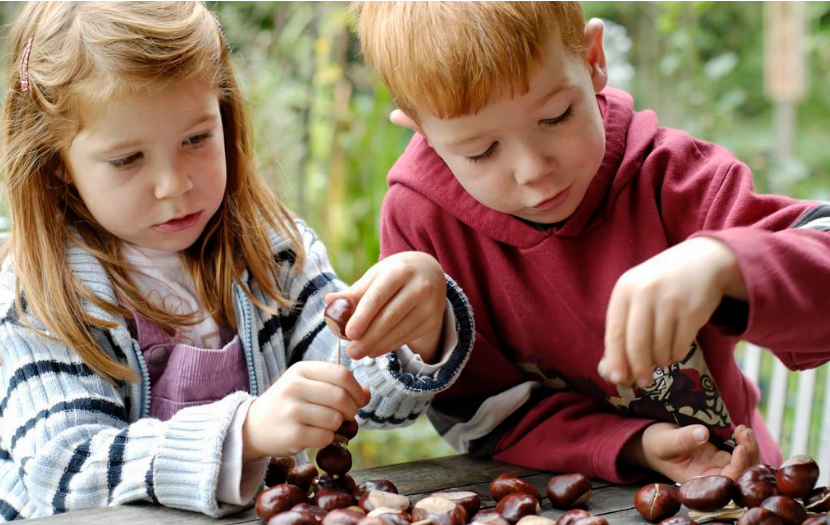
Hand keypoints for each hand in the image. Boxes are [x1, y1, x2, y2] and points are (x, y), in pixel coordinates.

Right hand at [241, 361, 368, 460]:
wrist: (253, 427)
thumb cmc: (288, 404)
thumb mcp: (308, 386)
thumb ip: (338, 386)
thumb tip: (368, 393)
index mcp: (301, 370)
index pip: (342, 375)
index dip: (356, 390)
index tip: (357, 400)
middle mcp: (295, 387)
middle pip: (342, 398)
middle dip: (351, 410)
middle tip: (346, 416)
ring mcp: (292, 411)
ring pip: (336, 419)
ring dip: (338, 426)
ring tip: (327, 426)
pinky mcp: (292, 434)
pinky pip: (326, 438)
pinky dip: (328, 439)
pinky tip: (316, 436)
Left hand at [325, 251, 446, 362]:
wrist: (429, 272)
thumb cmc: (395, 273)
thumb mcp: (377, 274)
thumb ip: (355, 291)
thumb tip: (329, 302)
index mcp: (399, 270)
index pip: (378, 296)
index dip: (363, 316)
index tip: (349, 333)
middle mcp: (418, 287)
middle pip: (390, 316)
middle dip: (369, 337)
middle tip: (351, 351)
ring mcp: (429, 305)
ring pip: (399, 330)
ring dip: (377, 344)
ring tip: (359, 352)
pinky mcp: (432, 320)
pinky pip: (407, 337)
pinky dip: (389, 345)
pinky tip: (374, 350)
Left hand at [600, 237, 746, 385]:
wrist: (701, 261)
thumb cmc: (660, 286)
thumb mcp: (637, 295)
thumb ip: (624, 324)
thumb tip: (615, 368)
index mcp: (624, 290)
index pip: (614, 331)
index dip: (615, 358)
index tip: (617, 378)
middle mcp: (645, 293)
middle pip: (637, 343)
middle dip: (639, 368)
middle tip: (643, 382)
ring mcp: (670, 300)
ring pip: (660, 347)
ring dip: (660, 361)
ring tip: (661, 358)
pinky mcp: (693, 310)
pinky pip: (681, 345)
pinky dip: (676, 354)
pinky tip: (675, 349)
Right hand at [623, 423, 759, 482]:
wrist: (652, 441)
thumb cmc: (654, 444)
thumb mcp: (663, 441)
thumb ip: (681, 439)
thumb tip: (703, 433)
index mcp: (698, 482)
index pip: (727, 482)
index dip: (738, 467)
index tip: (740, 448)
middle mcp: (712, 477)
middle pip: (743, 475)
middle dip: (750, 455)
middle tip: (744, 432)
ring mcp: (719, 466)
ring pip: (746, 465)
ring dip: (751, 448)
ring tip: (743, 430)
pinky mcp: (722, 455)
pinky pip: (742, 454)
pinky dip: (746, 443)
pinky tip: (741, 430)